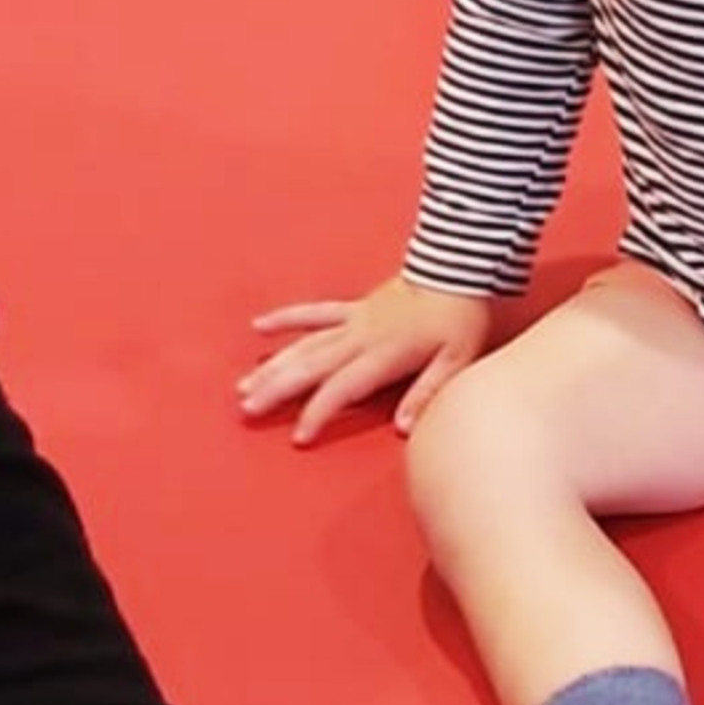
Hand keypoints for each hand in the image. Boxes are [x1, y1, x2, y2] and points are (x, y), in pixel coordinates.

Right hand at [238, 274, 493, 444]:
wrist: (456, 268)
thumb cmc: (459, 318)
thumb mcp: (455, 360)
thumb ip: (427, 393)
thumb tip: (404, 428)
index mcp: (383, 354)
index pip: (342, 388)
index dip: (318, 412)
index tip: (298, 436)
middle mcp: (359, 338)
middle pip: (310, 366)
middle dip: (277, 390)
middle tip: (248, 409)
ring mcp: (352, 321)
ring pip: (304, 344)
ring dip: (273, 365)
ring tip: (244, 385)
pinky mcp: (353, 308)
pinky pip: (313, 314)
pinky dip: (286, 319)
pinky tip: (259, 327)